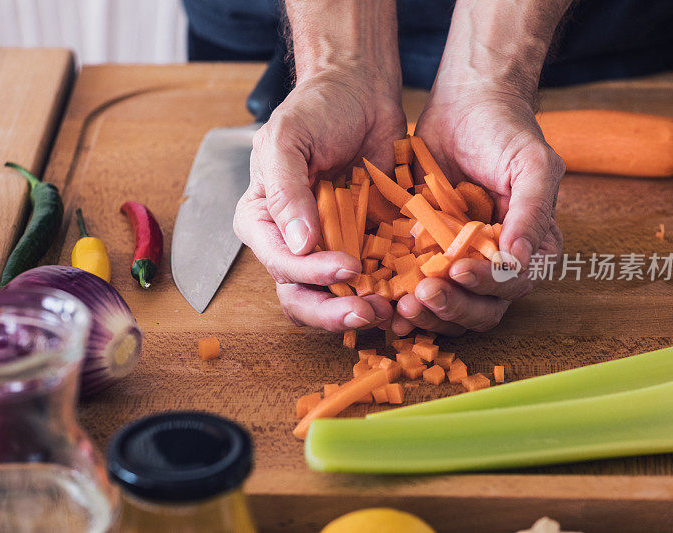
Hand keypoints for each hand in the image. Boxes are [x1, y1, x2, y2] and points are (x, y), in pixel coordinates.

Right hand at [234, 66, 404, 330]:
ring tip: (392, 310)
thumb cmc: (315, 110)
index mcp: (263, 222)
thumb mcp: (288, 140)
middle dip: (333, 313)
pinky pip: (373, 280)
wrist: (360, 92)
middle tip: (370, 312)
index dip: (311, 275)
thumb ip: (285, 191)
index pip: (280, 264)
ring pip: (336, 299)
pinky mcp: (364, 246)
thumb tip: (299, 244)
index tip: (347, 267)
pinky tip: (409, 293)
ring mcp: (329, 248)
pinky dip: (388, 292)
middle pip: (301, 297)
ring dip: (361, 310)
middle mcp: (292, 243)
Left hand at [391, 88, 563, 336]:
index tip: (457, 270)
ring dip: (428, 313)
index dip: (487, 286)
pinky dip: (404, 302)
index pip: (513, 284)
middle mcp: (497, 264)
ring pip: (450, 308)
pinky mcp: (427, 255)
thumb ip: (533, 211)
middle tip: (421, 295)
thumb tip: (519, 262)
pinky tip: (386, 305)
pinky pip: (418, 291)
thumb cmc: (506, 131)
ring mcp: (461, 262)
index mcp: (530, 248)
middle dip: (452, 306)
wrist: (465, 103)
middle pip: (482, 308)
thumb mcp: (531, 164)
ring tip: (401, 303)